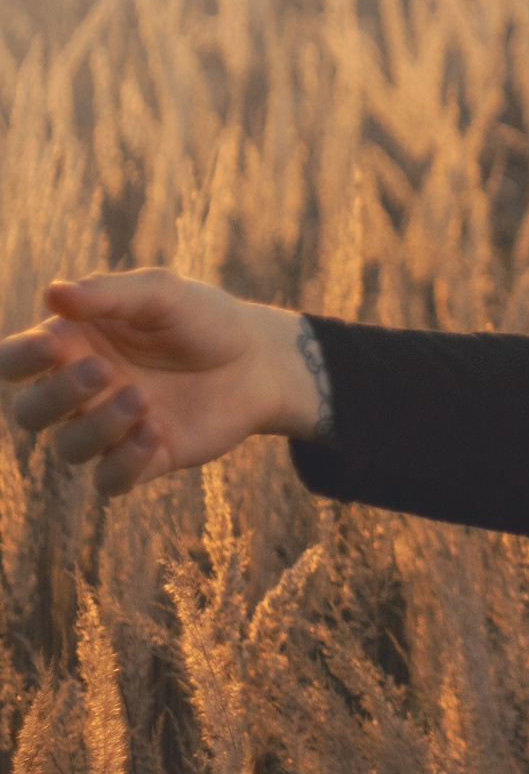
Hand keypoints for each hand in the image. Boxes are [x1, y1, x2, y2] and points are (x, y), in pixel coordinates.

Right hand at [0, 270, 316, 496]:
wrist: (259, 359)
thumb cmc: (203, 319)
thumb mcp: (163, 295)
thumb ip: (109, 295)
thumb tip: (52, 293)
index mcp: (73, 346)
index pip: (16, 361)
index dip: (20, 359)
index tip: (49, 346)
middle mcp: (82, 392)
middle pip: (31, 411)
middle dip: (57, 396)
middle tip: (102, 370)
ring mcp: (111, 428)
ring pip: (70, 448)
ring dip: (98, 427)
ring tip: (142, 399)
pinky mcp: (145, 459)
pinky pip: (110, 479)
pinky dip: (124, 463)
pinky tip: (156, 433)